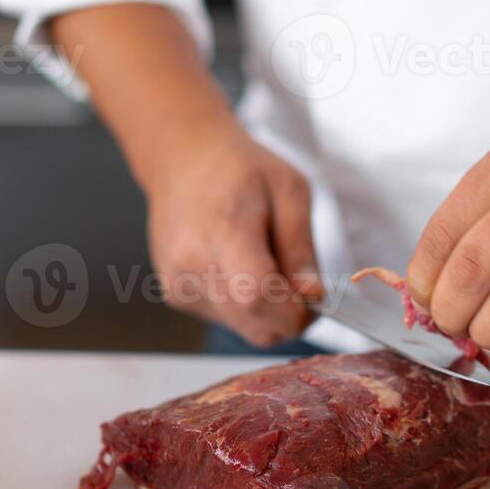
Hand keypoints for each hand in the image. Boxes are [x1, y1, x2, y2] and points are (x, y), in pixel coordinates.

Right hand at [145, 127, 320, 345]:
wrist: (182, 160)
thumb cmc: (237, 168)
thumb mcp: (289, 191)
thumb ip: (301, 248)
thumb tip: (313, 296)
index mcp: (223, 231)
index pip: (259, 297)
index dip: (295, 311)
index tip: (314, 300)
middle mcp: (192, 265)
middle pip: (255, 326)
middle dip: (288, 316)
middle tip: (296, 280)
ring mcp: (179, 283)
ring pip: (244, 328)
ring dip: (265, 309)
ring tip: (261, 261)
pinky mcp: (175, 295)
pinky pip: (226, 319)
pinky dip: (243, 304)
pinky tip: (237, 265)